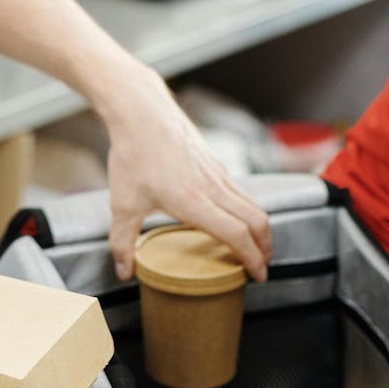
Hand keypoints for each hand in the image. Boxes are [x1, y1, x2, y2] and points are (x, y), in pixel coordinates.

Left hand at [102, 76, 271, 282]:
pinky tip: (232, 219)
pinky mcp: (215, 163)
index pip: (237, 235)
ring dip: (259, 228)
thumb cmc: (132, 155)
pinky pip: (239, 192)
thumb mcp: (122, 204)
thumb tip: (125, 272)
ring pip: (252, 204)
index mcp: (194, 201)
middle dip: (266, 247)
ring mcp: (217, 173)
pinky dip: (246, 211)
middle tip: (262, 267)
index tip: (259, 276)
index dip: (253, 259)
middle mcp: (213, 187)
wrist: (141, 112)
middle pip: (257, 220)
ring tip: (254, 247)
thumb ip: (123, 242)